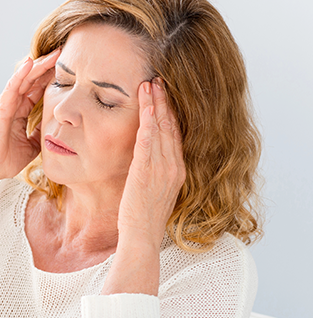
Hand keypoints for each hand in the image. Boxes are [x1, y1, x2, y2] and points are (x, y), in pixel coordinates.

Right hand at [0, 50, 59, 205]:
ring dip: (38, 65)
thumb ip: (41, 132)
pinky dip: (21, 74)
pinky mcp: (0, 107)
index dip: (51, 78)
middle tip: (64, 52)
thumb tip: (55, 127)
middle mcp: (12, 103)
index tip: (68, 68)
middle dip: (48, 66)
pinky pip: (12, 87)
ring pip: (24, 78)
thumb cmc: (4, 160)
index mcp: (20, 111)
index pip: (37, 88)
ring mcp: (5, 103)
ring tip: (54, 53)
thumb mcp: (32, 145)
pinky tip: (30, 63)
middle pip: (32, 79)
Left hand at [101, 79, 184, 296]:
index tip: (164, 94)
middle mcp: (174, 166)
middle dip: (164, 101)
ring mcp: (162, 168)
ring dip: (155, 104)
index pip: (175, 134)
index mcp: (177, 170)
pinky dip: (147, 119)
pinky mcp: (147, 172)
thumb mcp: (152, 191)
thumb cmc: (142, 218)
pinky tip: (145, 103)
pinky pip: (148, 139)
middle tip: (159, 79)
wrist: (142, 238)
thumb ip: (152, 173)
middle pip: (171, 126)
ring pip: (161, 128)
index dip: (170, 112)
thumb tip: (143, 162)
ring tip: (150, 83)